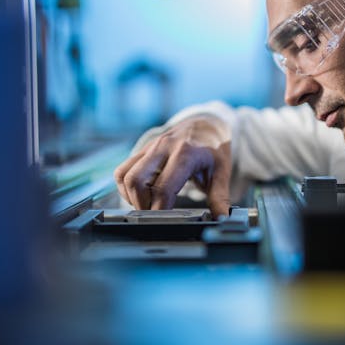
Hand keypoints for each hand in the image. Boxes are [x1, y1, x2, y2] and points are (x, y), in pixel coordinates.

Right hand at [114, 116, 231, 217]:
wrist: (206, 124)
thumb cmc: (214, 149)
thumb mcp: (222, 172)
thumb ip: (220, 197)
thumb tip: (222, 219)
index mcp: (185, 154)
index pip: (163, 188)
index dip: (159, 210)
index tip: (164, 221)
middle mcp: (163, 147)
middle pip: (136, 181)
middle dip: (141, 205)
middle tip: (154, 214)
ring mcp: (150, 147)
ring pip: (124, 175)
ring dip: (131, 196)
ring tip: (148, 204)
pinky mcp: (142, 149)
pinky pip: (122, 170)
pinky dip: (126, 187)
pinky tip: (141, 194)